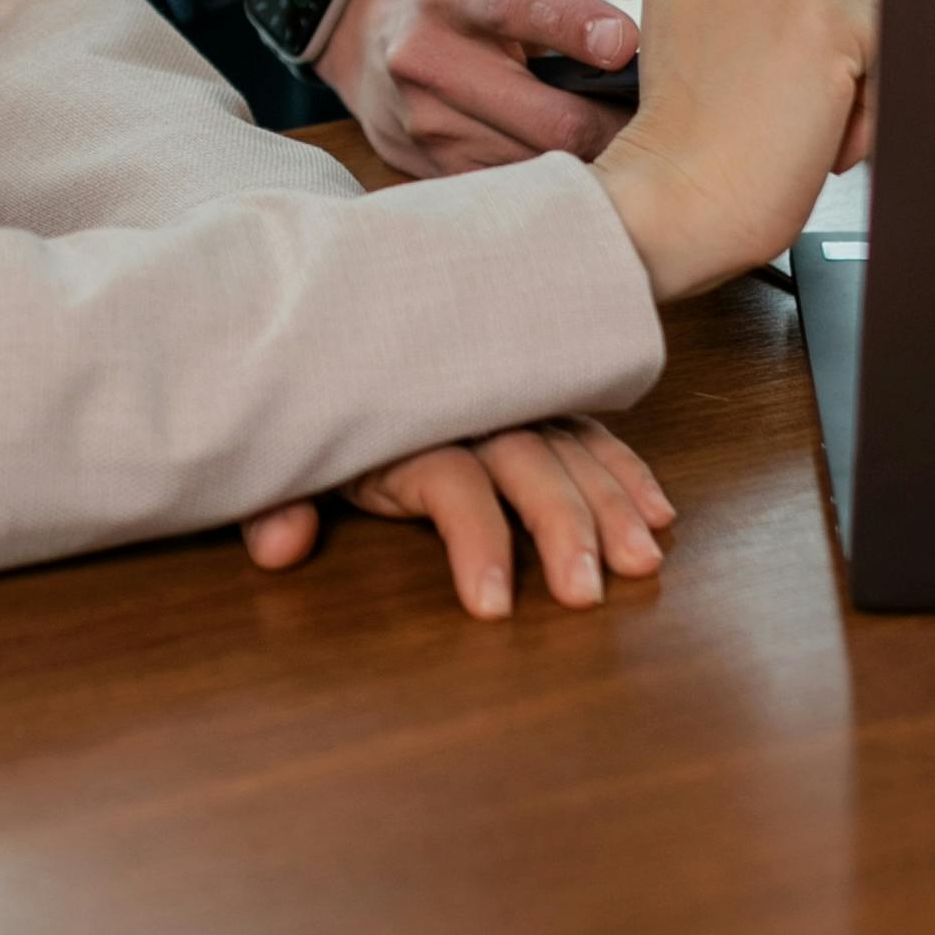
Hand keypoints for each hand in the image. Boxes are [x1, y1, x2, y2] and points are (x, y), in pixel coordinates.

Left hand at [239, 419, 675, 619]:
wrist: (334, 327)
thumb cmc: (315, 410)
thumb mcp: (284, 457)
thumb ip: (276, 501)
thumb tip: (278, 546)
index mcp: (405, 427)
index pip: (452, 484)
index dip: (475, 542)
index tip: (493, 607)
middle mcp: (467, 408)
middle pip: (527, 462)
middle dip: (564, 526)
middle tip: (588, 593)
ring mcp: (508, 400)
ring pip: (570, 447)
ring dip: (611, 503)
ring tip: (642, 563)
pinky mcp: (534, 401)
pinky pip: (589, 430)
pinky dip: (625, 468)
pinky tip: (658, 513)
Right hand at [313, 0, 648, 176]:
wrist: (381, 31)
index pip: (514, 6)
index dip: (574, 25)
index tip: (626, 43)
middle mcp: (428, 60)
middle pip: (546, 116)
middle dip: (615, 119)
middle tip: (671, 117)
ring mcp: (429, 124)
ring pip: (543, 165)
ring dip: (601, 159)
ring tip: (643, 143)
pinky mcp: (437, 171)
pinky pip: (524, 195)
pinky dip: (569, 185)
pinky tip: (597, 165)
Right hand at [591, 0, 875, 306]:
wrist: (677, 201)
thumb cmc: (688, 144)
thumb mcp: (698, 33)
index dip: (786, 26)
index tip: (750, 73)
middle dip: (823, 46)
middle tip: (771, 105)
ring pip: (866, 13)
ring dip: (850, 74)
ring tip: (792, 121)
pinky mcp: (828, 15)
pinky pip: (891, 49)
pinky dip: (872, 104)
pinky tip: (821, 133)